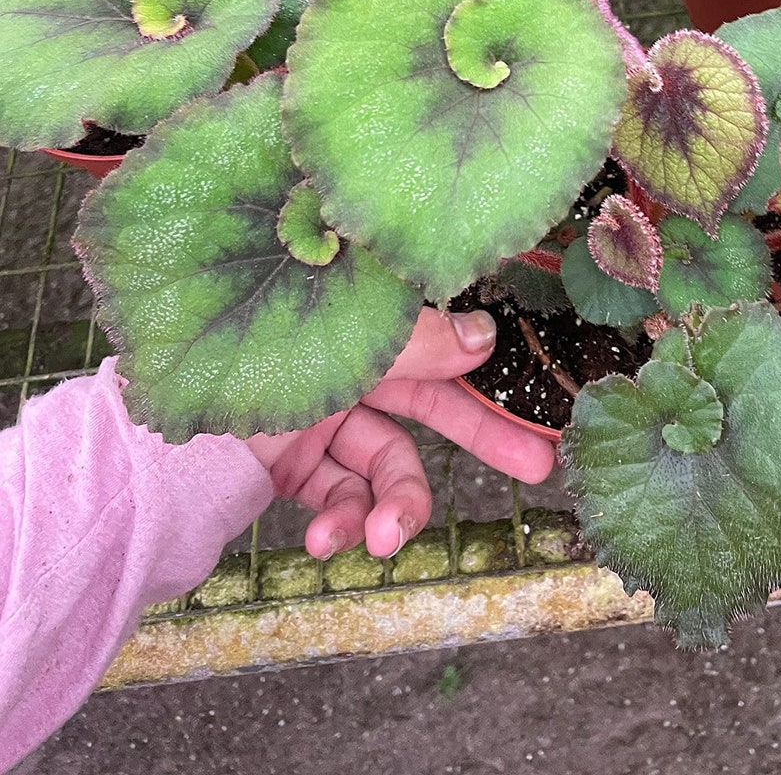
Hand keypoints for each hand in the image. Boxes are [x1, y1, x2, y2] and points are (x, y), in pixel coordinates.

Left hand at [245, 307, 554, 560]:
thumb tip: (485, 335)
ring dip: (390, 508)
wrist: (152, 434)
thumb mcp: (341, 349)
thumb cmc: (248, 364)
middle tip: (539, 467)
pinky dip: (338, 521)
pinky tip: (326, 540)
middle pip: (429, 406)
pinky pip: (334, 496)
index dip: (486, 381)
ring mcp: (319, 419)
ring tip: (382, 539)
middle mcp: (345, 369)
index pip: (440, 350)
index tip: (531, 407)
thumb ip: (415, 344)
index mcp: (359, 328)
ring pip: (382, 466)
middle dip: (482, 440)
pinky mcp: (291, 465)